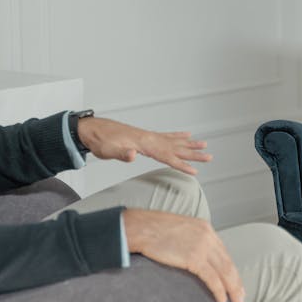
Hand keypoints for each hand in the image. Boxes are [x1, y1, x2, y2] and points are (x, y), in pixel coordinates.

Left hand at [77, 117, 211, 174]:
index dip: (181, 164)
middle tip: (210, 157)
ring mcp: (148, 136)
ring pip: (174, 141)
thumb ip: (122, 153)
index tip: (195, 171)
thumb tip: (133, 156)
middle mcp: (149, 138)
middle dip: (193, 154)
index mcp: (144, 143)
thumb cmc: (100, 141)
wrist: (92, 130)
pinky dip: (178, 136)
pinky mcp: (145, 136)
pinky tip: (186, 135)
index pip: (167, 156)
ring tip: (205, 145)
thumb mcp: (108, 150)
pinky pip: (166, 136)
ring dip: (190, 145)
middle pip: (176, 148)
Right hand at [122, 209, 244, 301]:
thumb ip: (190, 240)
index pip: (223, 252)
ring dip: (232, 288)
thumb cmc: (152, 230)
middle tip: (241, 296)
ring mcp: (202, 246)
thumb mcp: (178, 230)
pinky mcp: (194, 257)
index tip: (234, 282)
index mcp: (205, 228)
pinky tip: (221, 299)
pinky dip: (219, 289)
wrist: (140, 228)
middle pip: (228, 262)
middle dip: (236, 282)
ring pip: (224, 271)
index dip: (230, 269)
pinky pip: (212, 277)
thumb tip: (191, 256)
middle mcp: (207, 235)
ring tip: (236, 301)